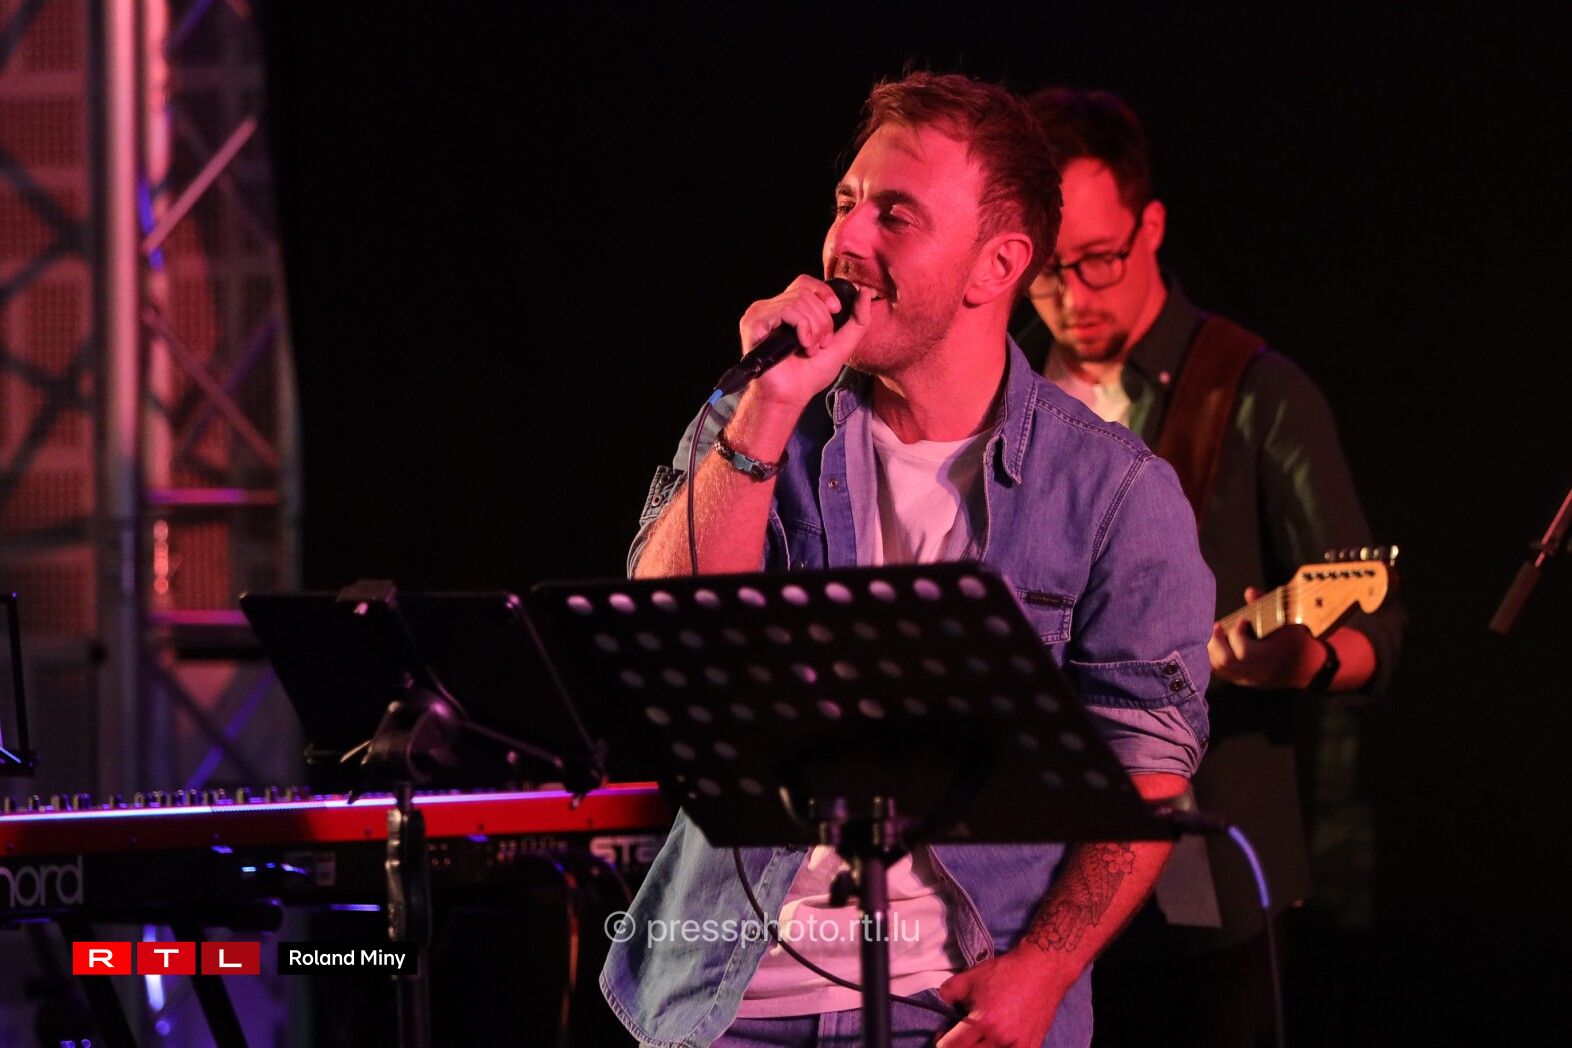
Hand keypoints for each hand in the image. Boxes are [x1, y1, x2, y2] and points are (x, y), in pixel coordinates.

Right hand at [737, 275, 869, 407]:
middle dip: (822, 320)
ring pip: (799, 301)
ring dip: (814, 328)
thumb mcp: (842, 343)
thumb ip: (857, 319)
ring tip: (810, 349)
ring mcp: (761, 313)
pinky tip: (802, 346)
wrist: (792, 396)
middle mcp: (772, 308)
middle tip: (820, 345)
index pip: (806, 283)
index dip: (824, 293)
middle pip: (806, 293)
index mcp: (787, 309)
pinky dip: (802, 328)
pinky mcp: (754, 322)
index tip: (835, 312)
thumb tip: (866, 292)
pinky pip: (786, 310)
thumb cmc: (810, 374)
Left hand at [935, 949, 1069, 1047]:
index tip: (943, 1036)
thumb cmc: (1006, 973)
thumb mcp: (971, 976)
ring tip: (979, 1038)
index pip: (952, 1046)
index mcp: (984, 1021)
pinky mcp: (1032, 1047)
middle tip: (960, 1037)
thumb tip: (942, 1003)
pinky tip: (997, 1041)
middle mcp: (1001, 1039)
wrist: (1042, 972)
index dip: (942, 1042)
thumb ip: (950, 992)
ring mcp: (1019, 1046)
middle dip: (961, 1047)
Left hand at [1208, 587, 1327, 688]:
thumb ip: (1267, 606)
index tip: (1242, 619)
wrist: (1304, 666)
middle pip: (1226, 662)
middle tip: (1217, 626)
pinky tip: (1213, 643)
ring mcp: (1247, 679)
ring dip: (1211, 648)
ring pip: (1219, 668)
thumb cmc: (1293, 639)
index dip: (1237, 633)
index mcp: (1270, 657)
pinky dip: (1211, 656)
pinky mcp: (1240, 680)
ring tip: (1214, 633)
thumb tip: (1249, 591)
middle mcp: (1257, 671)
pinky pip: (1218, 671)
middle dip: (1216, 641)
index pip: (1244, 652)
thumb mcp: (1287, 621)